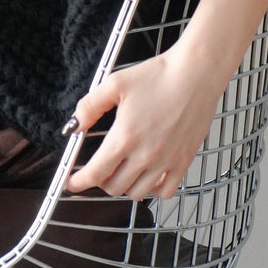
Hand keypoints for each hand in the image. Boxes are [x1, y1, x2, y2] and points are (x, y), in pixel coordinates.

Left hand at [64, 46, 223, 198]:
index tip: (72, 183)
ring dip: (124, 186)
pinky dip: (152, 190)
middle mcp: (145, 155)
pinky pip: (165, 191)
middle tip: (99, 169)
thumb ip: (89, 107)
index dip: (79, 182)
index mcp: (124, 137)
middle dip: (100, 180)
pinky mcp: (184, 161)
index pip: (95, 173)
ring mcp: (166, 161)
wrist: (196, 74)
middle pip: (114, 187)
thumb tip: (74, 126)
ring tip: (122, 171)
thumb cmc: (158, 76)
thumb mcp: (115, 84)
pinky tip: (148, 176)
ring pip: (137, 193)